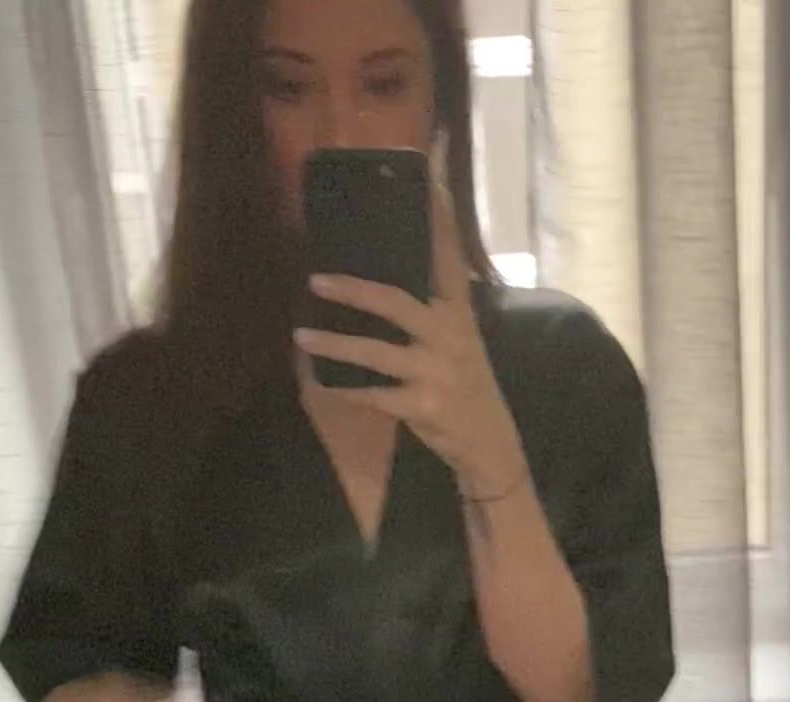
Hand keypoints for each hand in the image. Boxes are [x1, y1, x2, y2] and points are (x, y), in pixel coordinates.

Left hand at [293, 155, 524, 500]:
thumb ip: (431, 306)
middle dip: (353, 290)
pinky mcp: (423, 406)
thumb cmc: (463, 382)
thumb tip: (382, 274)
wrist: (488, 442)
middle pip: (395, 302)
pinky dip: (346, 390)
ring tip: (300, 339)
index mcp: (458, 311)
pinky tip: (322, 383)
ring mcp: (436, 372)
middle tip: (314, 280)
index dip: (437, 214)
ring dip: (334, 346)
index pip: (447, 254)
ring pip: (375, 354)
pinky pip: (374, 396)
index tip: (425, 172)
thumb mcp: (458, 338)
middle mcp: (449, 335)